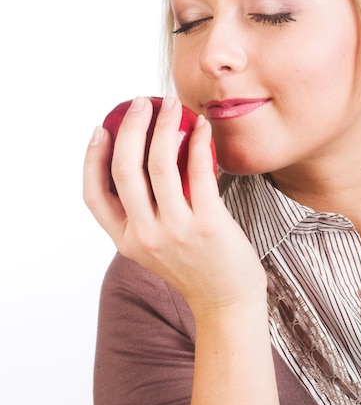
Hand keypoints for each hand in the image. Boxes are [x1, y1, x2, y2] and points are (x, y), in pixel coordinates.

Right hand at [83, 96, 266, 319]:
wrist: (226, 301)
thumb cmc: (194, 267)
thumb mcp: (154, 247)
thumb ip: (142, 214)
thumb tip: (141, 161)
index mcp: (126, 240)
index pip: (93, 195)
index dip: (91, 158)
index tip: (100, 129)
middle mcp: (144, 236)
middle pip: (124, 169)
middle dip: (129, 127)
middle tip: (140, 103)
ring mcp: (175, 231)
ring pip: (159, 164)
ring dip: (163, 125)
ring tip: (170, 104)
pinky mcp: (207, 224)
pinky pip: (199, 171)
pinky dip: (197, 141)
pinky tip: (200, 125)